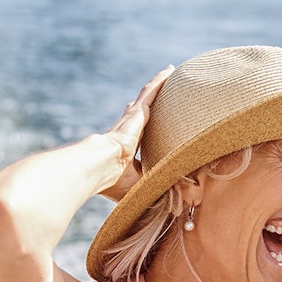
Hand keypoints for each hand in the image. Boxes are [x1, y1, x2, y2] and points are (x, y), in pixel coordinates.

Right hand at [99, 65, 175, 202]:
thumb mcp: (142, 187)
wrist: (101, 167)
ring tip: (170, 73)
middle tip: (158, 94)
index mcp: (126, 149)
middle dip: (149, 103)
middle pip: (143, 112)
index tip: (141, 126)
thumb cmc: (115, 183)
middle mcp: (129, 131)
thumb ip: (158, 193)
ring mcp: (132, 119)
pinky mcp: (137, 111)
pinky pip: (152, 91)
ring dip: (159, 87)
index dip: (141, 131)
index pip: (138, 138)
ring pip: (149, 97)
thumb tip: (180, 211)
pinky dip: (160, 81)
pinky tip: (170, 70)